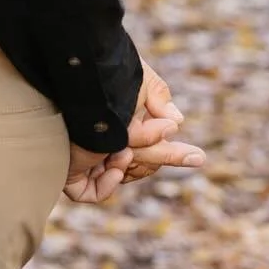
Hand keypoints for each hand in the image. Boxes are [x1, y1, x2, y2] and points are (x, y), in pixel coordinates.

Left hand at [63, 59, 205, 202]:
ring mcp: (88, 155)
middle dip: (160, 155)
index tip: (199, 157)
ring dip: (133, 164)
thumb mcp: (139, 81)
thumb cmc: (107, 75)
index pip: (149, 148)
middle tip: (193, 155)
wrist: (77, 78)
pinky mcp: (70, 168)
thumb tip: (176, 122)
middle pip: (142, 164)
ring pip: (124, 175)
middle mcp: (105, 141)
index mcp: (121, 123)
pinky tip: (115, 166)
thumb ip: (159, 98)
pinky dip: (106, 185)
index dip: (171, 152)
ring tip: (125, 146)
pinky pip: (91, 192)